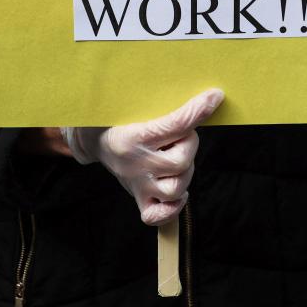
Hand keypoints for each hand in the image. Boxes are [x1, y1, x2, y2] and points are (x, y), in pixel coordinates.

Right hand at [61, 88, 223, 225]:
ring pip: (176, 188)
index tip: (214, 96)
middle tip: (183, 133)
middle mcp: (136, 164)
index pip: (175, 124)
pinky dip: (173, 208)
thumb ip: (158, 100)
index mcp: (133, 137)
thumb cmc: (117, 117)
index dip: (199, 110)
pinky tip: (178, 193)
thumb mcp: (130, 103)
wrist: (91, 140)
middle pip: (182, 160)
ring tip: (179, 157)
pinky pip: (158, 215)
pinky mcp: (139, 198)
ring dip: (187, 172)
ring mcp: (138, 184)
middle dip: (191, 143)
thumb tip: (196, 91)